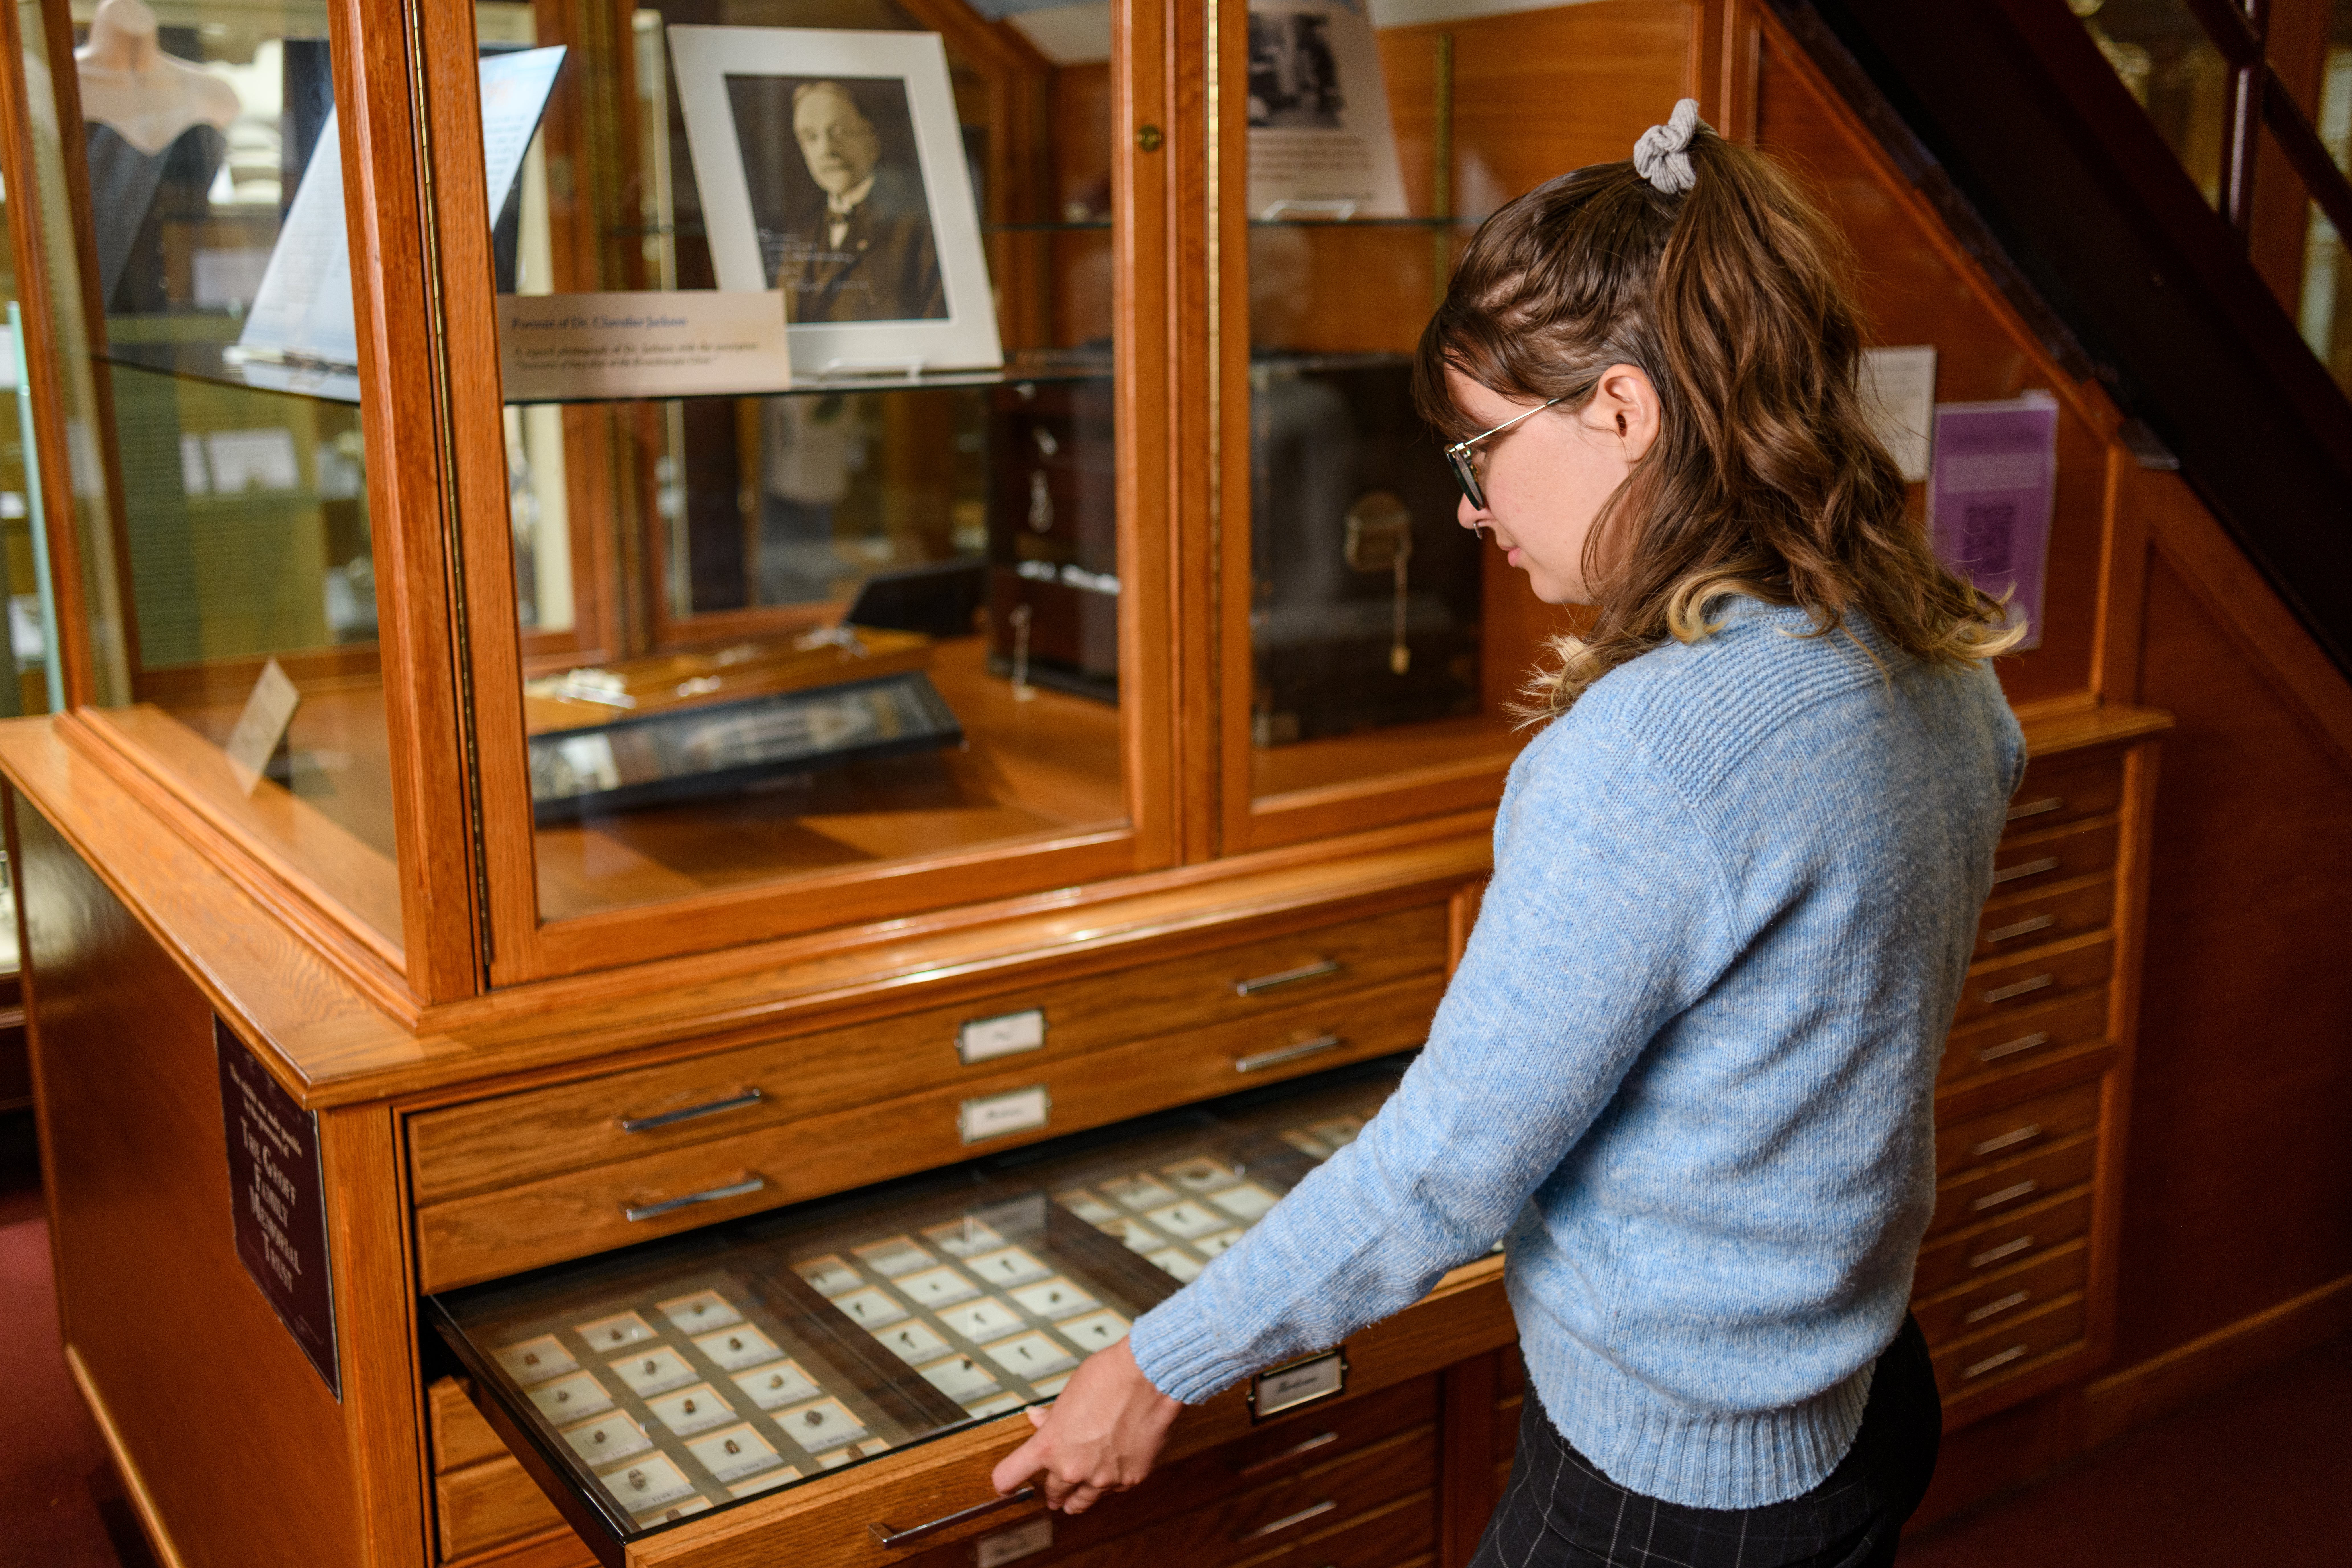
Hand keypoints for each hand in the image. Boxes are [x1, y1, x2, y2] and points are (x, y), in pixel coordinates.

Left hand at [990, 1336, 1182, 1515]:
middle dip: (1051, 1491)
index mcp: (1049, 1446)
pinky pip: (1113, 1490)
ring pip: (1082, 1501)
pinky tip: (1111, 1472)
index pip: (1010, 1476)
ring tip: (1074, 1501)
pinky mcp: (1130, 1479)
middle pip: (1052, 1492)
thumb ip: (1052, 1417)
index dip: (1005, 1481)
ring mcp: (1103, 1478)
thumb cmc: (1109, 1377)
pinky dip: (1110, 1484)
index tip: (1005, 1485)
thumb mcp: (1069, 1394)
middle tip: (1052, 1491)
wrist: (1150, 1377)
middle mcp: (1073, 1468)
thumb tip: (1036, 1419)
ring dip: (1076, 1500)